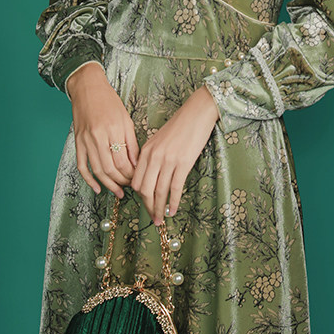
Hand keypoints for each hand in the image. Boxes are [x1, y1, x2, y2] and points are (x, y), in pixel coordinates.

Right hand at [67, 63, 139, 197]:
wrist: (87, 88)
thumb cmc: (109, 102)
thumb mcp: (126, 120)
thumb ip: (132, 144)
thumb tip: (136, 165)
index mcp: (114, 130)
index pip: (123, 161)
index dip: (131, 175)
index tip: (137, 179)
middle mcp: (98, 137)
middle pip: (110, 169)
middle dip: (122, 182)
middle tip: (130, 187)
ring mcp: (86, 140)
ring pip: (97, 170)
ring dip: (108, 184)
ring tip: (118, 192)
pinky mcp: (77, 142)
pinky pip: (82, 166)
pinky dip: (89, 179)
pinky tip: (97, 188)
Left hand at [131, 86, 219, 224]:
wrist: (197, 114)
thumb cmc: (180, 126)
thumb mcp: (159, 140)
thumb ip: (151, 157)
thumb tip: (150, 177)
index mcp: (146, 151)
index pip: (136, 180)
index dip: (139, 197)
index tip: (146, 205)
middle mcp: (154, 157)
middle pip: (144, 189)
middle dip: (148, 207)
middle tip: (153, 219)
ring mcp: (168, 161)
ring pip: (159, 191)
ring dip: (159, 209)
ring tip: (161, 220)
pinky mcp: (183, 163)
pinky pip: (175, 188)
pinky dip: (172, 202)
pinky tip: (173, 211)